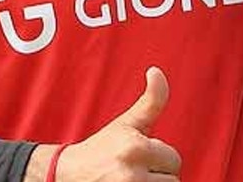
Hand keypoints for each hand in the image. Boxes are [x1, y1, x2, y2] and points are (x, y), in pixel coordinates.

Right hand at [54, 67, 180, 180]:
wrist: (67, 174)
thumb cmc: (101, 147)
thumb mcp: (127, 122)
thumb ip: (151, 100)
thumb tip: (156, 71)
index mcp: (136, 148)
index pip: (174, 160)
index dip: (160, 158)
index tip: (140, 156)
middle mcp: (131, 174)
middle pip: (172, 179)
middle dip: (157, 174)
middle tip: (134, 169)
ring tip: (131, 179)